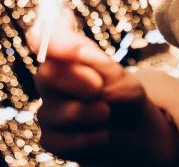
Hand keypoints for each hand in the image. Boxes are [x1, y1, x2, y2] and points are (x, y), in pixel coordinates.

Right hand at [29, 23, 178, 165]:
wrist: (133, 132)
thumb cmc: (123, 95)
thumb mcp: (119, 76)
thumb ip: (98, 64)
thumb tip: (79, 54)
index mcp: (64, 57)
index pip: (46, 39)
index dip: (52, 39)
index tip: (60, 42)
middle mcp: (49, 81)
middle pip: (46, 75)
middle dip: (77, 80)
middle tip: (98, 86)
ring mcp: (47, 110)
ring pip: (61, 112)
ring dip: (92, 114)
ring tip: (106, 113)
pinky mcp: (49, 139)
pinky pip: (64, 140)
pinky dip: (91, 138)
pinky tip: (101, 134)